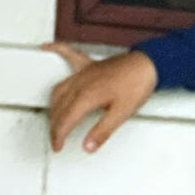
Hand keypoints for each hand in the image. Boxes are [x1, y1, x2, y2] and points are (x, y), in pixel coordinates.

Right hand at [43, 43, 158, 152]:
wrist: (148, 66)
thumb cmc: (137, 85)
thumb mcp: (121, 114)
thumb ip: (102, 131)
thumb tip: (88, 146)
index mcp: (86, 96)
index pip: (65, 120)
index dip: (59, 135)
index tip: (58, 146)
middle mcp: (80, 83)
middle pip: (59, 107)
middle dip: (55, 125)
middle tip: (56, 138)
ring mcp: (83, 73)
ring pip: (59, 88)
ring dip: (53, 104)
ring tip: (53, 117)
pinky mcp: (90, 65)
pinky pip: (68, 54)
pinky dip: (56, 51)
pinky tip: (47, 48)